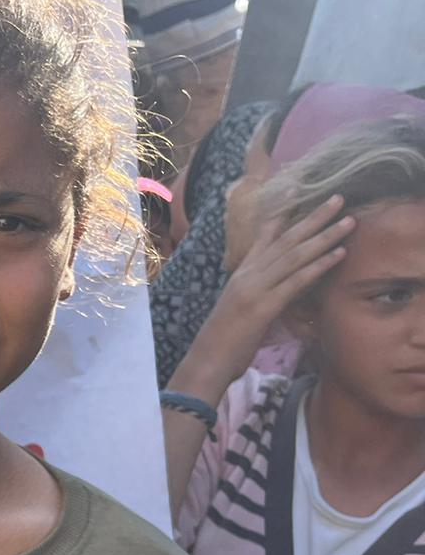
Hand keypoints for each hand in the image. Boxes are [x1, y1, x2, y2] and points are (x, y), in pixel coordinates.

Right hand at [190, 194, 353, 384]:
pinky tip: (339, 254)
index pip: (264, 238)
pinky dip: (319, 266)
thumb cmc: (221, 343)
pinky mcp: (263, 307)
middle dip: (314, 218)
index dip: (283, 215)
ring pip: (294, 256)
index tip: (299, 192)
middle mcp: (247, 276)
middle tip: (338, 198)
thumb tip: (275, 291)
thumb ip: (256, 295)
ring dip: (324, 236)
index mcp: (241, 275)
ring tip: (348, 220)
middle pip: (285, 240)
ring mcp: (254, 289)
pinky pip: (296, 281)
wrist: (205, 363)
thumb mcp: (238, 311)